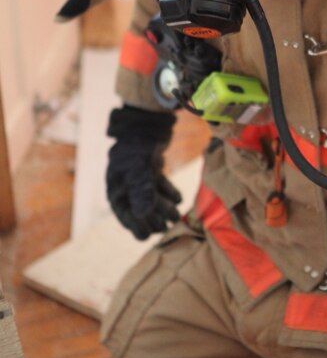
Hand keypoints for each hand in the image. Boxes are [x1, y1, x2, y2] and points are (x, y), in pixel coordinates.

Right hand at [106, 106, 181, 239]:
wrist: (146, 121)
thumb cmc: (137, 146)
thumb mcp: (139, 170)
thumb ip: (142, 192)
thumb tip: (143, 216)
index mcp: (116, 187)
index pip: (124, 213)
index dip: (134, 226)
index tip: (146, 236)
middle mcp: (125, 183)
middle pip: (139, 207)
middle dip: (153, 218)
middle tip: (167, 227)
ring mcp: (138, 175)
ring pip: (150, 197)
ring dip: (163, 207)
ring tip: (175, 216)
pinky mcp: (150, 166)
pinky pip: (158, 184)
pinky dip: (168, 192)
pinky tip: (179, 199)